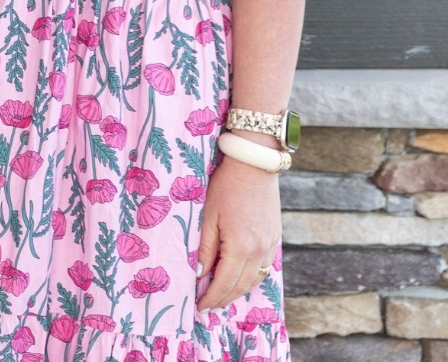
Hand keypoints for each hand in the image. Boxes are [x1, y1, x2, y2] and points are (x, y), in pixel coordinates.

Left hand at [194, 141, 281, 309]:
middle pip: (240, 285)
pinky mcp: (275, 239)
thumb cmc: (225, 187)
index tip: (199, 306)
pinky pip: (263, 268)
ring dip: (237, 291)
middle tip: (207, 306)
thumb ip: (205, 247)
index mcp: (241, 246)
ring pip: (254, 279)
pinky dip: (250, 278)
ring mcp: (270, 245)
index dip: (212, 297)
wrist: (254, 166)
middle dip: (223, 299)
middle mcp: (259, 250)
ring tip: (221, 297)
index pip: (224, 282)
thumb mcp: (208, 216)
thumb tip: (199, 273)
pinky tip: (238, 279)